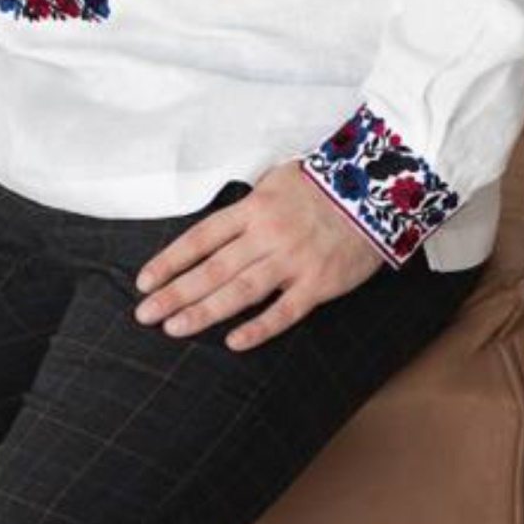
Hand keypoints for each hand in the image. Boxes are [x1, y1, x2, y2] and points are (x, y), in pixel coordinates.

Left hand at [134, 162, 384, 350]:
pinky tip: (233, 342)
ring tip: (173, 328)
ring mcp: (293, 261)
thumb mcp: (275, 181)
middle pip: (212, 269)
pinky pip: (285, 311)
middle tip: (144, 314)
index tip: (144, 281)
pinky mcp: (319, 283)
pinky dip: (259, 328)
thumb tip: (214, 232)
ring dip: (204, 312)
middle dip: (174, 293)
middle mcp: (267, 236)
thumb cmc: (323, 185)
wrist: (379, 190)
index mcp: (252, 209)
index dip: (169, 261)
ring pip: (240, 292)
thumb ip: (244, 208)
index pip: (200, 238)